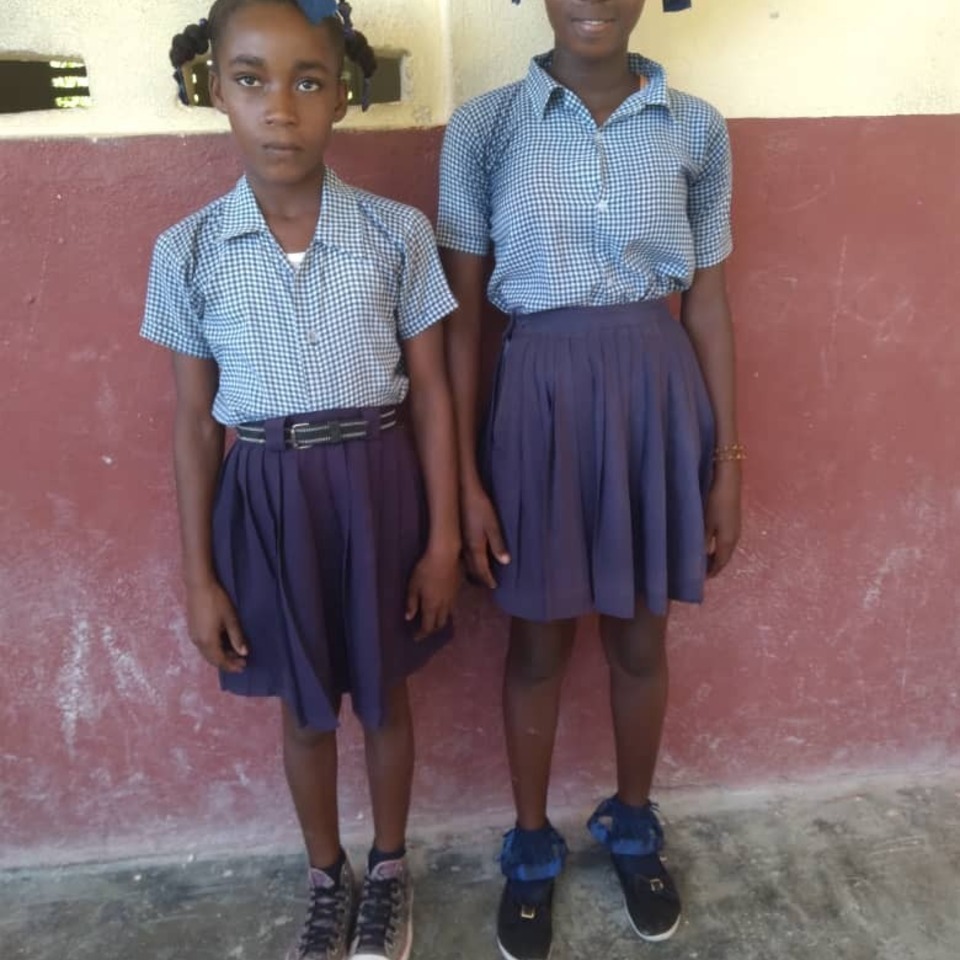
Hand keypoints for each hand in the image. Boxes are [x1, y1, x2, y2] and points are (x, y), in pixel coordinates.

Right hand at [185, 579, 247, 671]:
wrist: (199, 586)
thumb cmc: (217, 601)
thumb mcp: (230, 619)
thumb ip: (236, 637)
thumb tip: (244, 653)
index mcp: (208, 641)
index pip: (220, 660)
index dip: (232, 665)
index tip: (243, 666)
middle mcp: (198, 642)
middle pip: (212, 659)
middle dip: (227, 663)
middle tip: (241, 662)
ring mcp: (193, 636)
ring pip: (207, 653)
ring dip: (220, 656)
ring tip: (235, 653)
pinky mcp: (192, 629)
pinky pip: (203, 646)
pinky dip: (214, 649)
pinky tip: (223, 644)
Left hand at [406, 545, 461, 639]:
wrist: (445, 556)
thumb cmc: (425, 570)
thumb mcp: (413, 586)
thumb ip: (412, 603)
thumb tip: (409, 618)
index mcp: (431, 606)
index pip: (428, 627)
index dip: (421, 634)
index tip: (416, 638)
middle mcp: (444, 606)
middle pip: (440, 624)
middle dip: (431, 630)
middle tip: (424, 630)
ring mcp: (452, 599)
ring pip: (447, 616)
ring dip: (440, 621)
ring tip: (433, 620)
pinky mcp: (457, 591)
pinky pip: (451, 607)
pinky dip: (445, 611)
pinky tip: (441, 606)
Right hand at [461, 484, 509, 588]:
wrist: (462, 493)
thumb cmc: (480, 507)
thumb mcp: (493, 525)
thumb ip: (498, 544)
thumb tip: (505, 561)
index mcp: (476, 547)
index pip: (482, 569)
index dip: (488, 579)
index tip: (494, 586)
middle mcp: (466, 548)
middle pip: (472, 569)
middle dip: (479, 578)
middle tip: (486, 583)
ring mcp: (459, 542)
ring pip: (465, 563)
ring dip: (472, 571)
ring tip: (478, 576)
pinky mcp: (457, 535)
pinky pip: (461, 555)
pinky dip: (467, 561)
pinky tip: (469, 558)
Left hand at [705, 463, 741, 577]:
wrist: (728, 479)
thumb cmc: (715, 501)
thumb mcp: (705, 523)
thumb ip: (701, 542)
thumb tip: (697, 559)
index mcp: (727, 541)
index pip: (719, 564)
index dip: (710, 573)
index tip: (699, 580)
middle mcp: (734, 537)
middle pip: (724, 558)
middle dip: (713, 566)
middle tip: (698, 572)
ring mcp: (735, 528)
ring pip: (725, 549)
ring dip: (715, 556)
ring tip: (701, 560)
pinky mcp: (733, 519)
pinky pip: (725, 540)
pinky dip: (717, 547)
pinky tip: (708, 543)